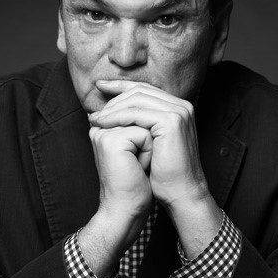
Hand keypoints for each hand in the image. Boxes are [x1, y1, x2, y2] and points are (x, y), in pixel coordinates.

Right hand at [77, 124, 152, 277]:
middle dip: (147, 141)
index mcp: (104, 129)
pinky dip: (148, 153)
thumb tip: (152, 114)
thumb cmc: (134, 184)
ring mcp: (103, 133)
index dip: (146, 138)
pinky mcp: (111, 140)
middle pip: (142, 118)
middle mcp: (100, 128)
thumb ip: (137, 129)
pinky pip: (144, 135)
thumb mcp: (137, 150)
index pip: (138, 116)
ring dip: (149, 147)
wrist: (126, 208)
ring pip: (144, 124)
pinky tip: (136, 167)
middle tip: (135, 165)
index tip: (134, 161)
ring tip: (136, 166)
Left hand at [89, 80, 222, 258]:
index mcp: (179, 108)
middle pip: (140, 91)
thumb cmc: (165, 173)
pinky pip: (137, 113)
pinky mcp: (171, 121)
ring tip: (95, 120)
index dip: (121, 86)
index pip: (146, 90)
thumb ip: (142, 124)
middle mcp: (182, 105)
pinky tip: (103, 124)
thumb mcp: (153, 142)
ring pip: (137, 100)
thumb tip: (113, 111)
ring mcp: (178, 112)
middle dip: (114, 97)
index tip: (99, 88)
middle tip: (94, 111)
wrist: (181, 192)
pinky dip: (117, 117)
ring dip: (112, 109)